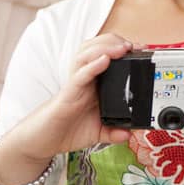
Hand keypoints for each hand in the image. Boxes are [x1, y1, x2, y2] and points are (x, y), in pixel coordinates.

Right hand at [7, 34, 132, 163]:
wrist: (41, 142)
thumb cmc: (66, 130)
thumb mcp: (97, 133)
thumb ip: (113, 132)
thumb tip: (130, 133)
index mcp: (94, 84)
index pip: (107, 56)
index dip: (122, 49)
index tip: (141, 49)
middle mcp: (84, 80)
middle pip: (96, 48)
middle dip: (115, 42)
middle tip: (133, 45)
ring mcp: (75, 85)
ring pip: (86, 55)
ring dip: (105, 48)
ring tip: (121, 48)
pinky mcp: (67, 94)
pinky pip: (79, 76)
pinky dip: (92, 67)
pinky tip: (103, 61)